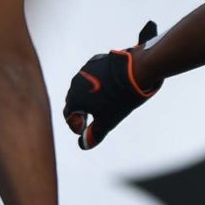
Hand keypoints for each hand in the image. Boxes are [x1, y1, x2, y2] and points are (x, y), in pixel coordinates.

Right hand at [63, 21, 159, 148]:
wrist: (136, 70)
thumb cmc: (121, 98)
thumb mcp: (108, 121)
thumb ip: (95, 134)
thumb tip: (84, 145)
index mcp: (74, 98)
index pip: (68, 115)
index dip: (75, 125)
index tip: (84, 130)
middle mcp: (76, 82)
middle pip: (75, 99)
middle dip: (81, 111)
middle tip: (91, 118)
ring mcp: (86, 69)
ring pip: (84, 85)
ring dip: (90, 95)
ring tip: (103, 102)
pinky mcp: (98, 59)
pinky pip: (94, 74)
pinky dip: (98, 82)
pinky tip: (110, 87)